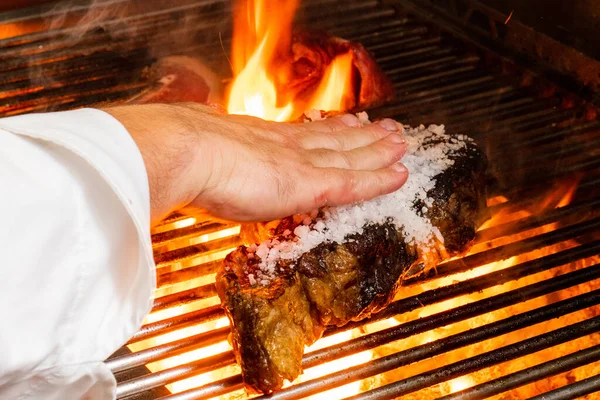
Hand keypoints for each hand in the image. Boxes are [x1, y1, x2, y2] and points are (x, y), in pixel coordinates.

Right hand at [103, 103, 407, 223]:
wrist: (180, 152)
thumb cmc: (178, 158)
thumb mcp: (195, 158)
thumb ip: (205, 163)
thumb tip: (188, 167)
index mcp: (258, 140)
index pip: (303, 135)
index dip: (329, 130)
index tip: (348, 124)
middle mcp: (284, 146)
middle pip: (333, 140)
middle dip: (361, 135)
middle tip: (386, 129)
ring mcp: (299, 162)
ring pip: (350, 155)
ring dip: (378, 150)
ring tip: (399, 141)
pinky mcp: (308, 183)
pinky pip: (354, 182)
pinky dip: (378, 179)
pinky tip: (399, 175)